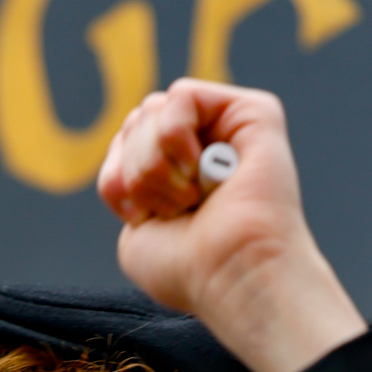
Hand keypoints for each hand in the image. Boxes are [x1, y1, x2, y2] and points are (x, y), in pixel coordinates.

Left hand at [98, 79, 366, 371]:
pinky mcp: (253, 112)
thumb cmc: (189, 269)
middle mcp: (206, 147)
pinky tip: (197, 168)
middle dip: (136, 171)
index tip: (142, 218)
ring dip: (153, 163)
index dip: (118, 179)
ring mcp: (229, 129)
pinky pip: (182, 96)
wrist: (233, 275)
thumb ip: (127, 179)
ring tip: (188, 197)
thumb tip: (135, 135)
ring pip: (153, 108)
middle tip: (172, 209)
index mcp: (179, 173)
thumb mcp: (136, 227)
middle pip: (136, 121)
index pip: (124, 144)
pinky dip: (173, 136)